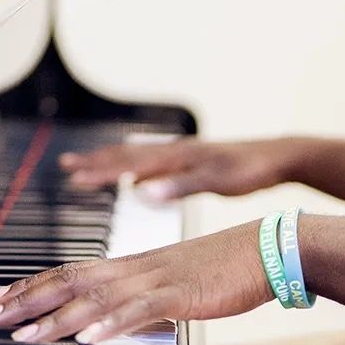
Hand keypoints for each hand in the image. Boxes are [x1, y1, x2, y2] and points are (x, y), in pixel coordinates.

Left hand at [0, 222, 271, 343]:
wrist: (267, 248)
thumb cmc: (224, 268)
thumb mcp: (173, 285)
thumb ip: (141, 302)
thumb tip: (112, 322)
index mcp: (132, 265)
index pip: (70, 270)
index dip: (31, 285)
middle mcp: (136, 268)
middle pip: (69, 279)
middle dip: (26, 300)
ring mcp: (156, 279)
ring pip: (96, 296)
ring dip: (57, 317)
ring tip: (25, 335)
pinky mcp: (180, 293)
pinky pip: (140, 309)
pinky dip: (111, 323)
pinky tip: (88, 338)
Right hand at [59, 138, 298, 200]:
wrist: (279, 155)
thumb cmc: (251, 169)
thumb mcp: (217, 181)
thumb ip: (180, 187)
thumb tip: (143, 192)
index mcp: (177, 155)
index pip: (128, 162)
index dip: (100, 170)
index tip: (73, 175)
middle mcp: (176, 152)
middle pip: (126, 156)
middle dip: (95, 162)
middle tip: (65, 165)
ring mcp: (182, 157)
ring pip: (137, 160)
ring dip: (110, 165)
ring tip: (86, 169)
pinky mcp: (191, 164)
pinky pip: (153, 167)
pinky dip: (133, 172)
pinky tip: (130, 183)